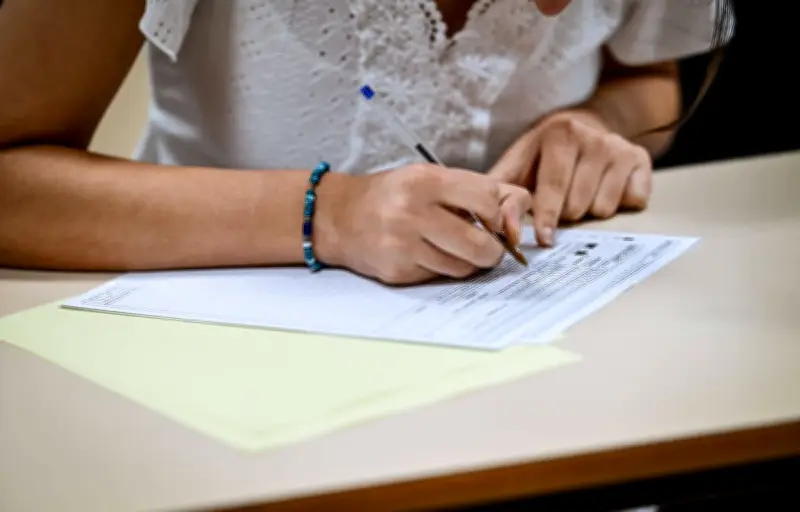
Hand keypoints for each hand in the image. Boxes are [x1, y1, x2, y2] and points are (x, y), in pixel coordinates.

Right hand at [324, 164, 530, 284]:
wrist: (340, 216)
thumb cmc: (396, 195)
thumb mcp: (433, 178)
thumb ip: (479, 191)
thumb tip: (516, 220)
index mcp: (427, 181)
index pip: (488, 200)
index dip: (498, 214)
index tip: (491, 219)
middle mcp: (414, 211)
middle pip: (481, 244)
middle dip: (493, 250)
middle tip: (486, 247)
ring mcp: (404, 244)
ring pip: (463, 267)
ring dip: (468, 263)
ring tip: (453, 249)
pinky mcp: (397, 270)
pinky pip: (439, 277)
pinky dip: (442, 270)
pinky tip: (427, 256)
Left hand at [489, 110, 651, 246]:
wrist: (586, 125)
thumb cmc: (546, 154)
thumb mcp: (520, 160)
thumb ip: (500, 186)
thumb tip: (479, 215)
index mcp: (561, 133)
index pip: (553, 186)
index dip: (546, 216)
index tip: (544, 239)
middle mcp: (594, 137)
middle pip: (578, 204)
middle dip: (565, 214)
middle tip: (560, 205)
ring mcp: (621, 149)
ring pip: (604, 209)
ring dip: (589, 211)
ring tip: (581, 195)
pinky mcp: (642, 161)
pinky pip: (633, 202)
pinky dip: (619, 204)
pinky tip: (606, 190)